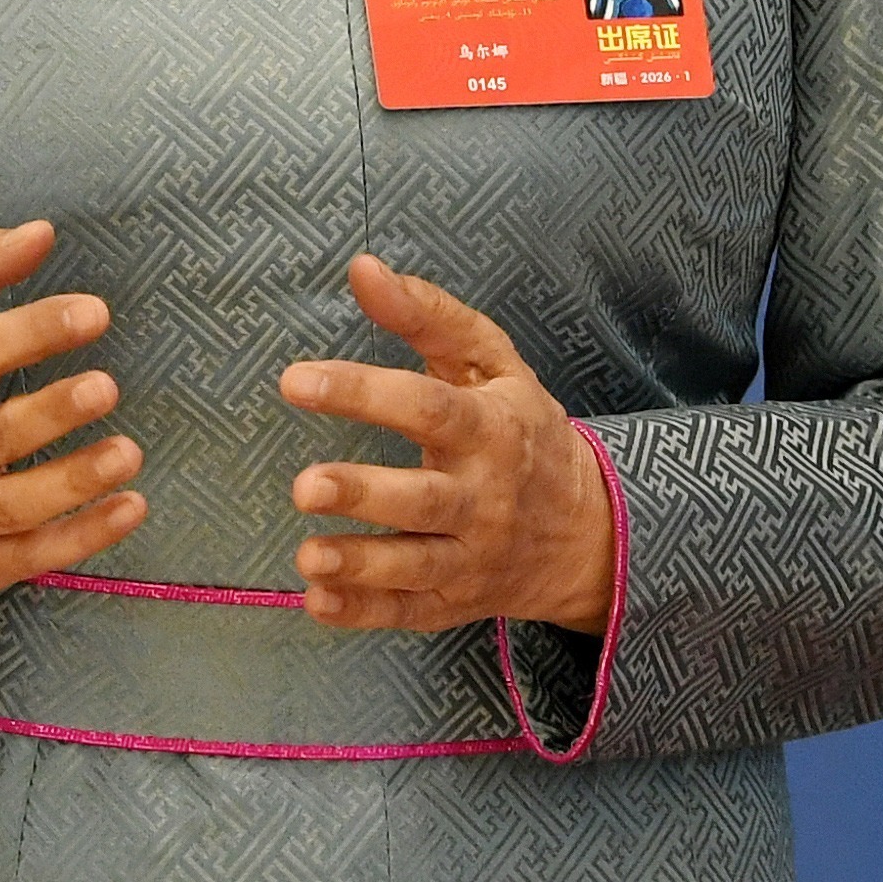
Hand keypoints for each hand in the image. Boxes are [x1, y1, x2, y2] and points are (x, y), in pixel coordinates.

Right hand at [0, 219, 140, 609]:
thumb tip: (39, 231)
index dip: (30, 332)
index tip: (94, 312)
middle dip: (51, 412)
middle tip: (105, 386)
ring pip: (16, 503)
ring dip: (75, 480)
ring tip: (128, 452)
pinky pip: (35, 555)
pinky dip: (86, 536)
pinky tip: (132, 506)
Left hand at [281, 254, 615, 634]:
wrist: (587, 529)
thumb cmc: (521, 428)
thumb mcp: (491, 362)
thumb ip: (427, 315)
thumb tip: (361, 268)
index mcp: (491, 428)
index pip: (427, 407)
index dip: (363, 393)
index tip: (295, 380)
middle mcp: (484, 497)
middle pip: (423, 497)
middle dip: (364, 493)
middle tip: (303, 485)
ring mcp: (471, 556)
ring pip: (416, 565)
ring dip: (361, 564)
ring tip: (308, 556)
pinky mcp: (454, 600)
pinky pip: (409, 612)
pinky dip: (364, 613)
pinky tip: (317, 603)